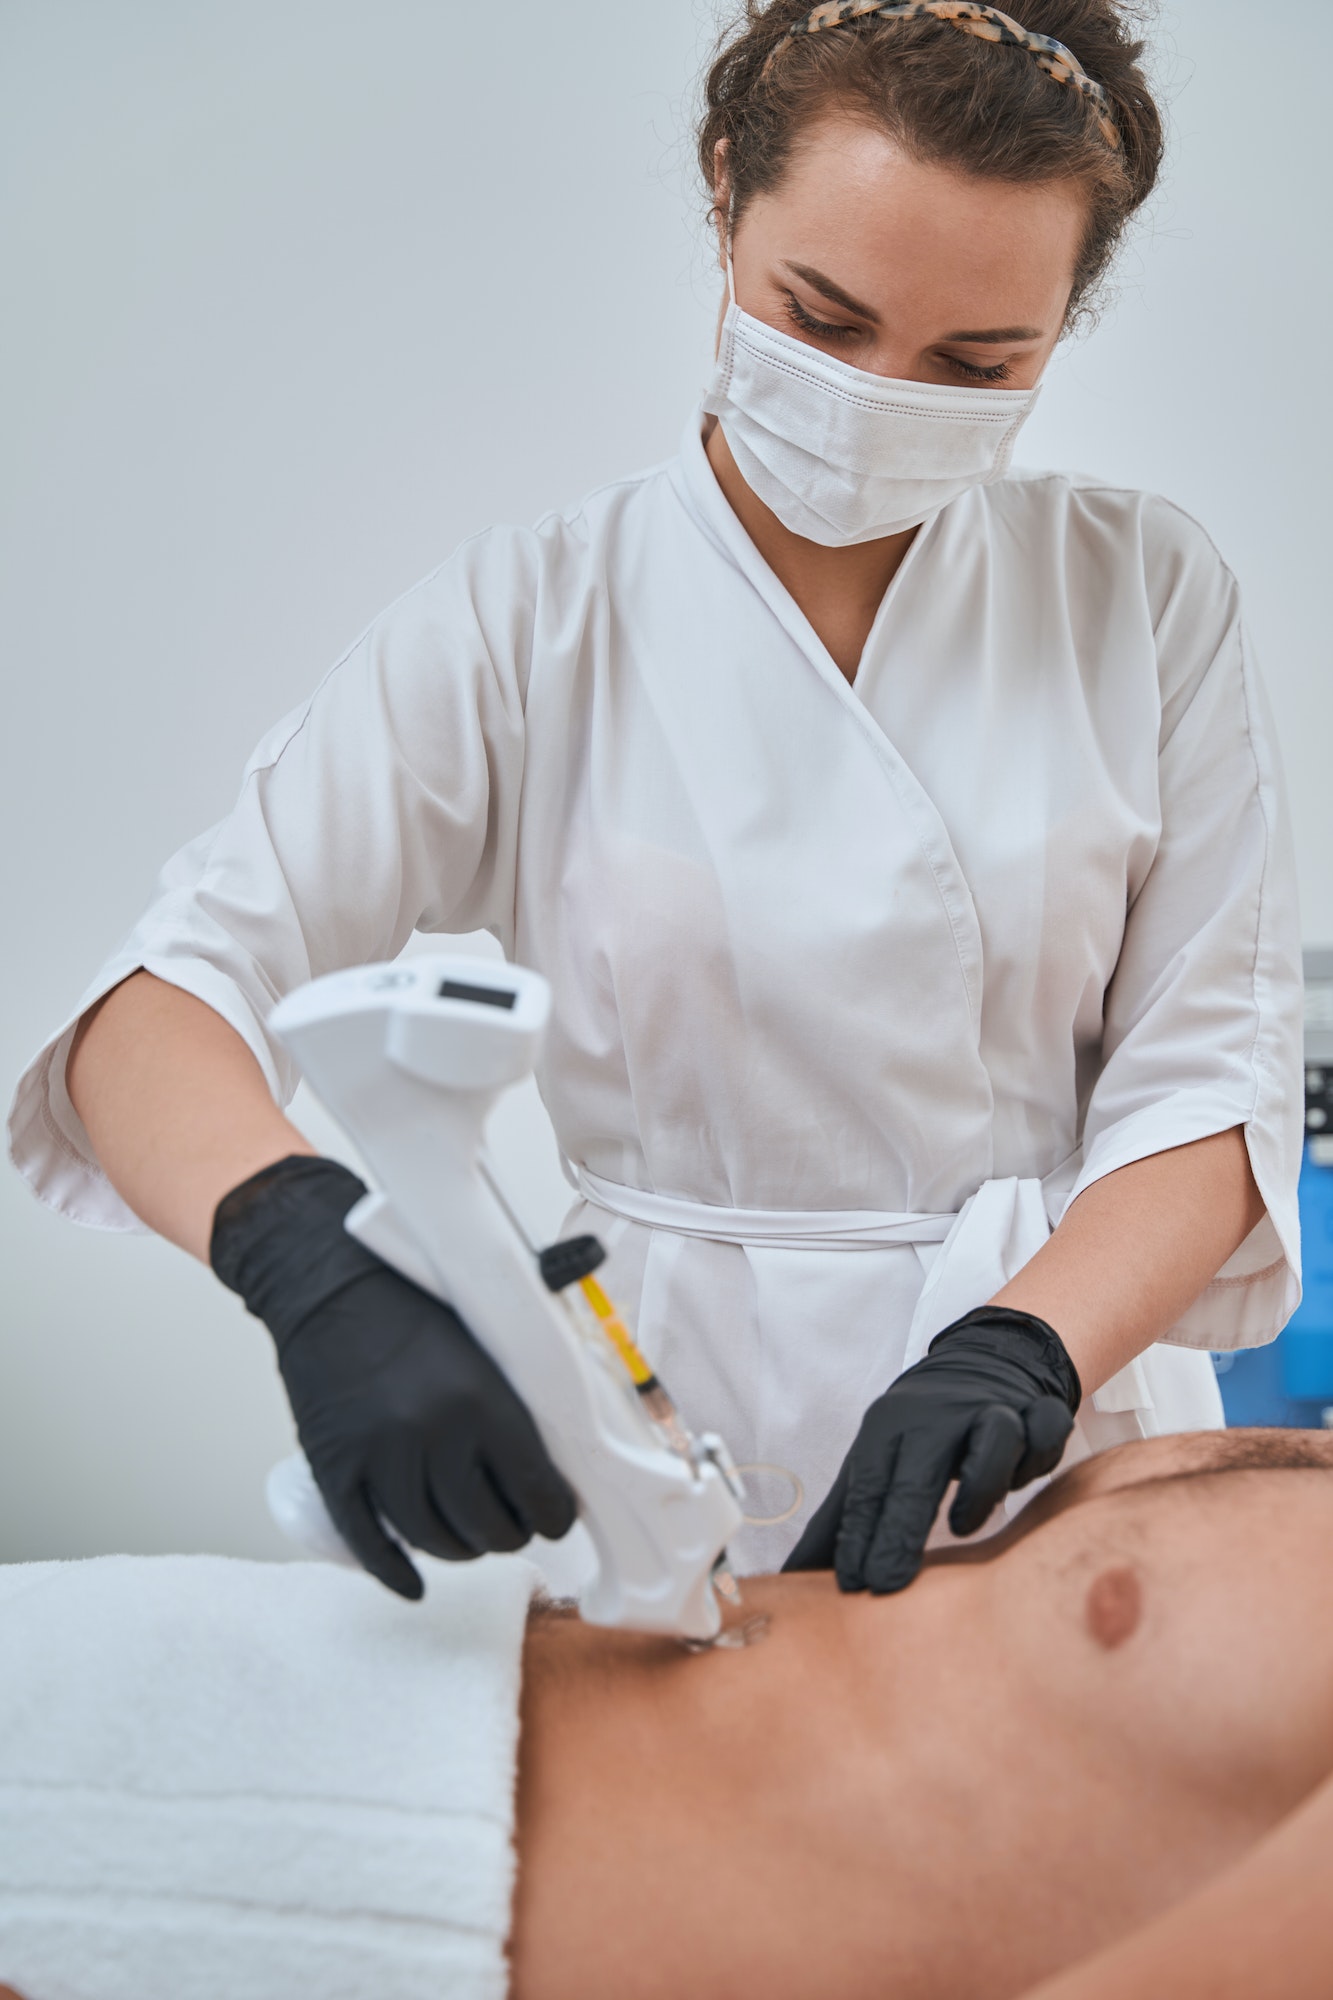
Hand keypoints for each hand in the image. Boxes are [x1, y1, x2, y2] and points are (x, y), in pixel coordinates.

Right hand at [211, 1155, 575, 1597]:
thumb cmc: (413, 1296)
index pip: (537, 1492)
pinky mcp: (335, 1468)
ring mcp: (379, 1457)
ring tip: (469, 1539)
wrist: (327, 1279)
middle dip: (508, 1534)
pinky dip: (393, 1572)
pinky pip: (367, 1541)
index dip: (553, 1514)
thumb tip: (589, 1361)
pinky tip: (414, 1584)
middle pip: (486, 1526)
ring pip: (431, 1540)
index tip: (554, 1513)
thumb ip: (536, 1355)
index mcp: (483, 1400)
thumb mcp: (488, 1321)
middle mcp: (434, 1435)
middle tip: (510, 1523)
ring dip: (457, 1551)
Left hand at [784, 1307, 1079, 1593]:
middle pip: (918, 1472)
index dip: (856, 1536)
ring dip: (979, 1486)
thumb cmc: (925, 1429)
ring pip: (991, 1439)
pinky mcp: (1038, 1409)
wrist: (987, 1361)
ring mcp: (992, 1409)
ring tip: (960, 1527)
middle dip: (898, 1531)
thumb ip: (843, 1520)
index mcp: (892, 1426)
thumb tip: (795, 1577)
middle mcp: (939, 1414)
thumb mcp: (877, 1462)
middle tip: (883, 1583)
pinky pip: (1044, 1430)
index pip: (869, 1484)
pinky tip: (1023, 1478)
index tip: (848, 1585)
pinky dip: (1039, 1455)